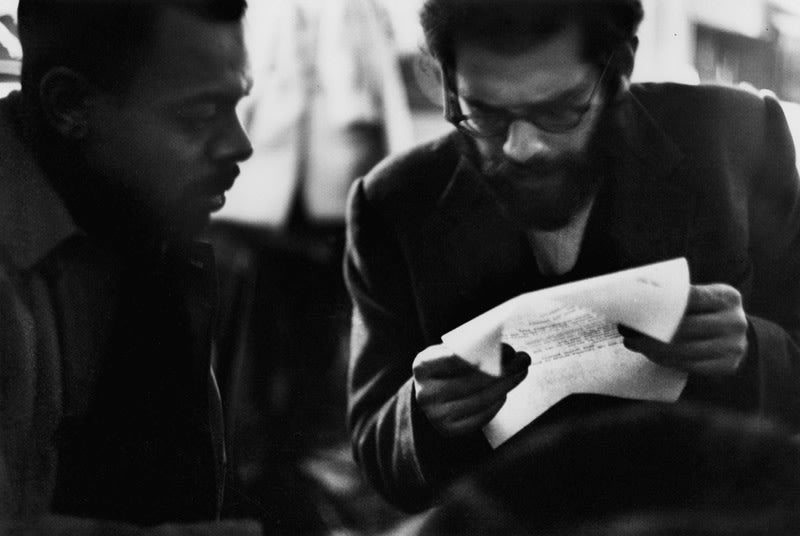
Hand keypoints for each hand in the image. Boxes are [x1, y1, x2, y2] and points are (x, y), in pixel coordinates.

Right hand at [412, 343, 530, 436]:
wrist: (431, 396)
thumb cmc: (446, 367)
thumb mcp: (449, 352)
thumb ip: (470, 348)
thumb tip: (505, 351)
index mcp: (423, 366)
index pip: (454, 358)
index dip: (483, 353)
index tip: (507, 349)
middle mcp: (425, 393)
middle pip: (472, 381)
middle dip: (503, 370)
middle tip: (523, 360)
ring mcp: (436, 415)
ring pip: (481, 399)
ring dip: (506, 385)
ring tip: (521, 373)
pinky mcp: (450, 430)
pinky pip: (482, 416)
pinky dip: (497, 403)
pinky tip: (505, 392)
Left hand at [620, 283, 747, 375]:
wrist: (737, 335)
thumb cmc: (709, 311)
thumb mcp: (704, 297)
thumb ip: (680, 296)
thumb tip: (638, 297)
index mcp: (727, 297)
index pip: (690, 297)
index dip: (661, 302)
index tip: (636, 305)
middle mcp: (735, 322)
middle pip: (685, 327)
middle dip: (652, 329)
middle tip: (626, 329)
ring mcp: (734, 347)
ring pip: (683, 349)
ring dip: (653, 348)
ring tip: (633, 343)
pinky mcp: (727, 366)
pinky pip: (688, 365)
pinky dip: (665, 360)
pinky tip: (649, 354)